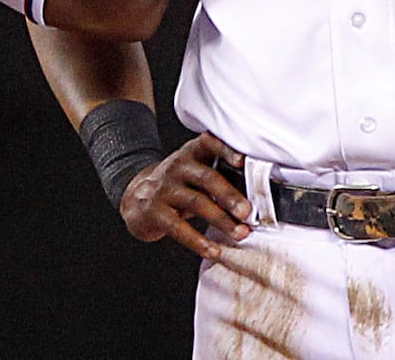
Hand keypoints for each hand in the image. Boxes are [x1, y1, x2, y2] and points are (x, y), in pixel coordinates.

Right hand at [119, 132, 251, 260]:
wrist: (137, 199)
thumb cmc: (178, 187)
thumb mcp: (194, 173)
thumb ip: (220, 177)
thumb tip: (257, 198)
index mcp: (192, 153)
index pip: (209, 144)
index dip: (226, 151)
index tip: (242, 162)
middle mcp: (178, 167)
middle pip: (207, 178)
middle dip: (230, 196)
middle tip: (248, 212)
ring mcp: (165, 189)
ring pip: (196, 202)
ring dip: (221, 220)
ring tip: (240, 234)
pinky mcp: (156, 212)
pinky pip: (178, 228)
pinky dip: (198, 241)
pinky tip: (214, 250)